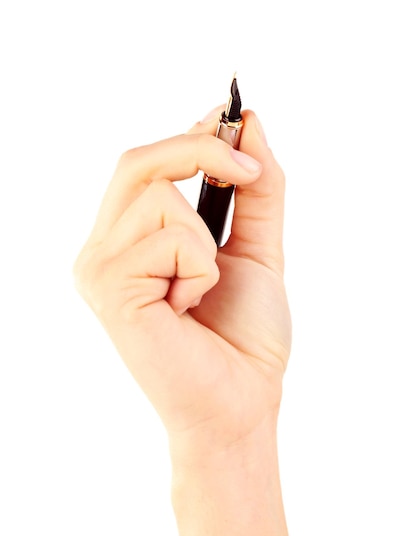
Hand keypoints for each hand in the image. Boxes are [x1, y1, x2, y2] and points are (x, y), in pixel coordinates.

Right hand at [74, 108, 289, 463]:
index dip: (188, 134)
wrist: (240, 402)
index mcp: (130, 240)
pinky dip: (200, 271)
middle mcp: (103, 250)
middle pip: (137, 160)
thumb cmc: (243, 337)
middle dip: (201, 151)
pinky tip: (186, 310)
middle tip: (247, 173)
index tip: (230, 121)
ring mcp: (99, 268)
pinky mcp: (108, 289)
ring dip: (206, 243)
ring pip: (160, 197)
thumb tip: (249, 121)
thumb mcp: (257, 249)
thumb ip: (255, 189)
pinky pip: (170, 239)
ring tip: (200, 292)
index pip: (143, 163)